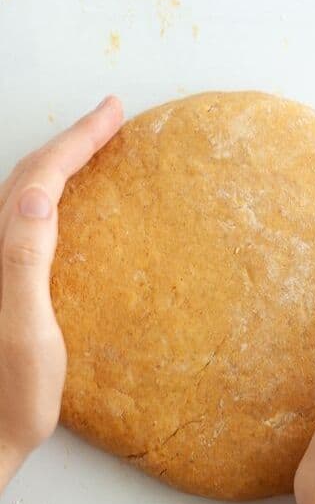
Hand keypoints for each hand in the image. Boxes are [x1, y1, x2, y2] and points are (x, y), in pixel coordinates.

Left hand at [0, 97, 123, 491]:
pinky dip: (57, 198)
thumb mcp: (23, 327)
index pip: (39, 178)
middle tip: (111, 117)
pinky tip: (73, 206)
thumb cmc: (8, 393)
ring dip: (63, 164)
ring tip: (96, 147)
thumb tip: (38, 192)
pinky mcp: (9, 285)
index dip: (77, 140)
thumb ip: (22, 259)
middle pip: (30, 176)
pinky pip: (33, 224)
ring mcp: (0, 267)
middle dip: (72, 141)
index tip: (114, 110)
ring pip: (27, 196)